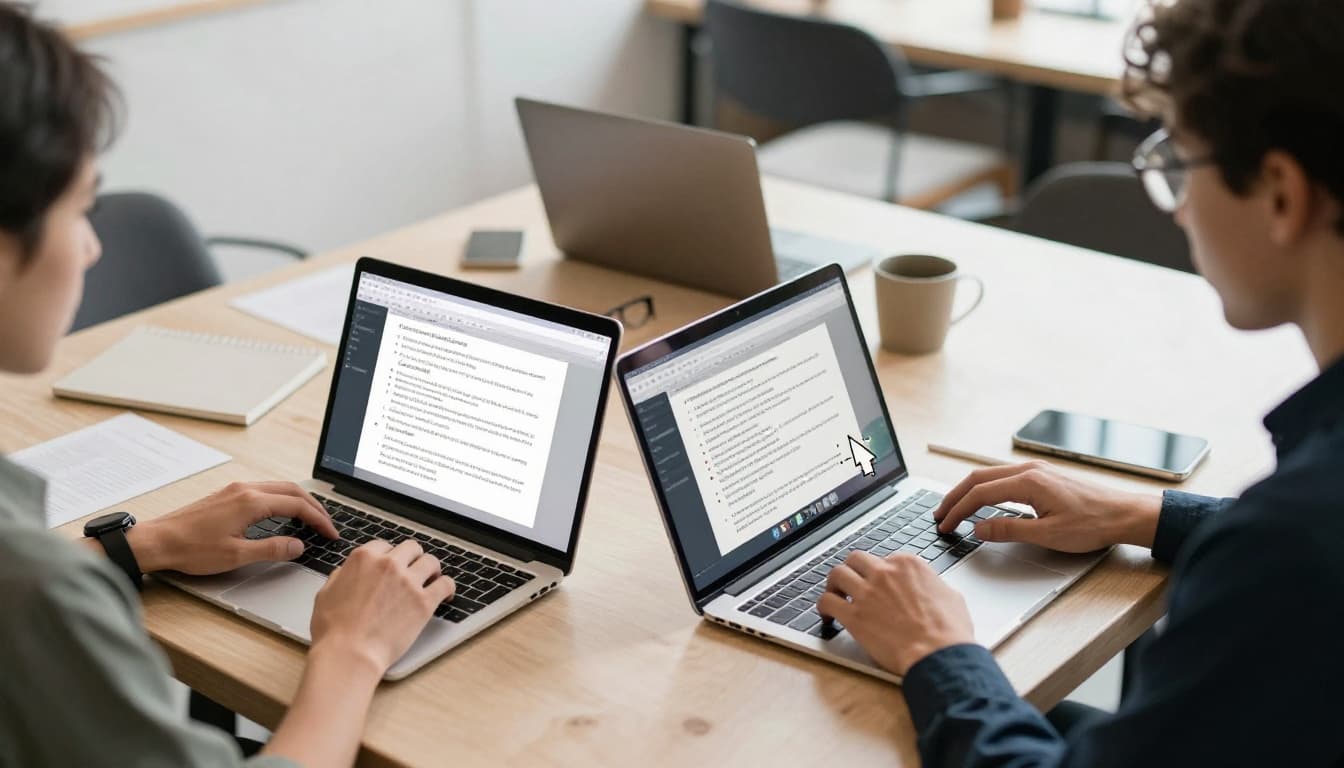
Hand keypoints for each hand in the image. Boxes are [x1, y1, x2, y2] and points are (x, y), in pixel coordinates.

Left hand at [127, 481, 338, 574]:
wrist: (157, 541)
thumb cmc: (191, 549)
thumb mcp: (236, 555)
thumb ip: (272, 549)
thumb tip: (297, 545)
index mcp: (251, 502)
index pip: (297, 505)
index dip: (318, 520)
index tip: (329, 534)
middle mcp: (245, 489)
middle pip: (292, 490)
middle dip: (314, 507)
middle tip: (326, 525)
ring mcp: (235, 490)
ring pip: (278, 487)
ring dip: (298, 501)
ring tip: (310, 519)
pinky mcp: (226, 495)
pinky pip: (264, 490)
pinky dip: (282, 499)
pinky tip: (282, 513)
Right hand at [310, 539, 455, 672]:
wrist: (350, 653)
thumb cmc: (334, 630)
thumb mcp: (326, 594)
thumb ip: (341, 576)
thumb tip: (347, 572)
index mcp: (364, 558)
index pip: (384, 545)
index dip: (389, 556)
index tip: (393, 565)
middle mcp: (389, 564)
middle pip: (411, 548)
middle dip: (412, 558)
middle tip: (414, 570)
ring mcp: (408, 582)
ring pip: (431, 562)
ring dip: (432, 570)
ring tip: (431, 579)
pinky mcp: (424, 601)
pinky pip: (446, 584)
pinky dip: (447, 587)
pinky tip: (446, 594)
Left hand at [818, 551, 973, 674]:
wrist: (938, 654)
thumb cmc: (949, 631)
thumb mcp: (951, 596)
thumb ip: (933, 585)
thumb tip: (930, 588)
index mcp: (908, 565)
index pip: (884, 559)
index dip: (880, 572)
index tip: (878, 583)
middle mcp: (885, 573)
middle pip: (857, 560)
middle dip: (853, 570)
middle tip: (852, 582)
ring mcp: (867, 592)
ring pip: (837, 574)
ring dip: (834, 584)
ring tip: (835, 594)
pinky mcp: (854, 615)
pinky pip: (827, 601)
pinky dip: (824, 606)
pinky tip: (827, 614)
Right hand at [933, 462, 1161, 552]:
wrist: (1125, 514)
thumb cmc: (1093, 524)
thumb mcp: (1048, 535)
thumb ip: (1009, 530)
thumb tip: (979, 529)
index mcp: (1028, 482)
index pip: (979, 494)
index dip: (957, 510)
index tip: (945, 525)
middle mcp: (1029, 470)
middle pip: (978, 478)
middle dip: (955, 496)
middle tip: (940, 515)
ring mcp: (1036, 470)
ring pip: (990, 475)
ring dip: (969, 491)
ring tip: (955, 508)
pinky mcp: (1043, 476)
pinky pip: (1003, 477)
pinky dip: (985, 489)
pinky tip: (983, 501)